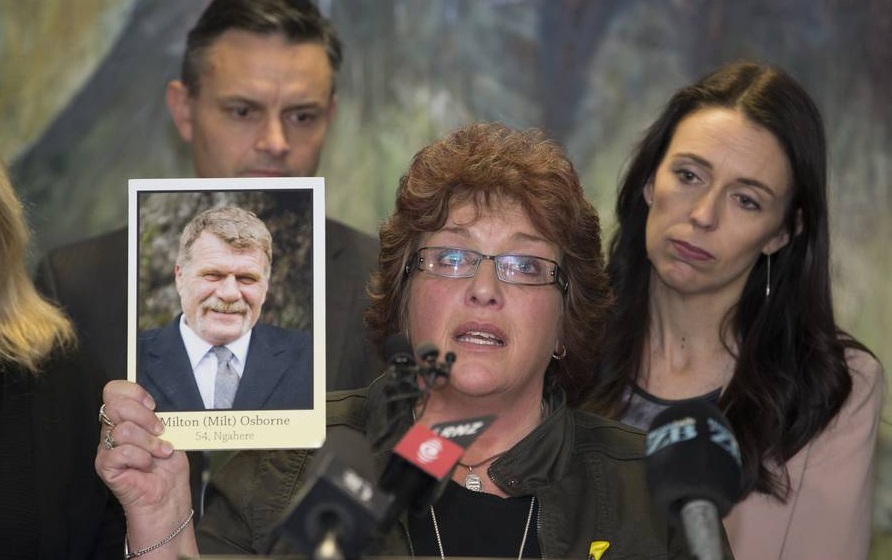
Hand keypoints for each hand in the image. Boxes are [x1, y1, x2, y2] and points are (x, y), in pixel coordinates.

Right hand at [95, 380, 194, 554]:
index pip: (114, 391)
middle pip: (113, 405)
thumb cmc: (168, 467)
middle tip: (160, 431)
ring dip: (149, 442)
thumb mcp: (169, 432)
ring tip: (161, 453)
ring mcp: (106, 449)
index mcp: (125, 419)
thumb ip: (156, 415)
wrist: (168, 498)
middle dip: (144, 416)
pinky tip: (147, 466)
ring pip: (122, 430)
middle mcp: (112, 431)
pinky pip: (120, 452)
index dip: (133, 392)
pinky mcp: (105, 467)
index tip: (153, 405)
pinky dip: (141, 458)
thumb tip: (152, 403)